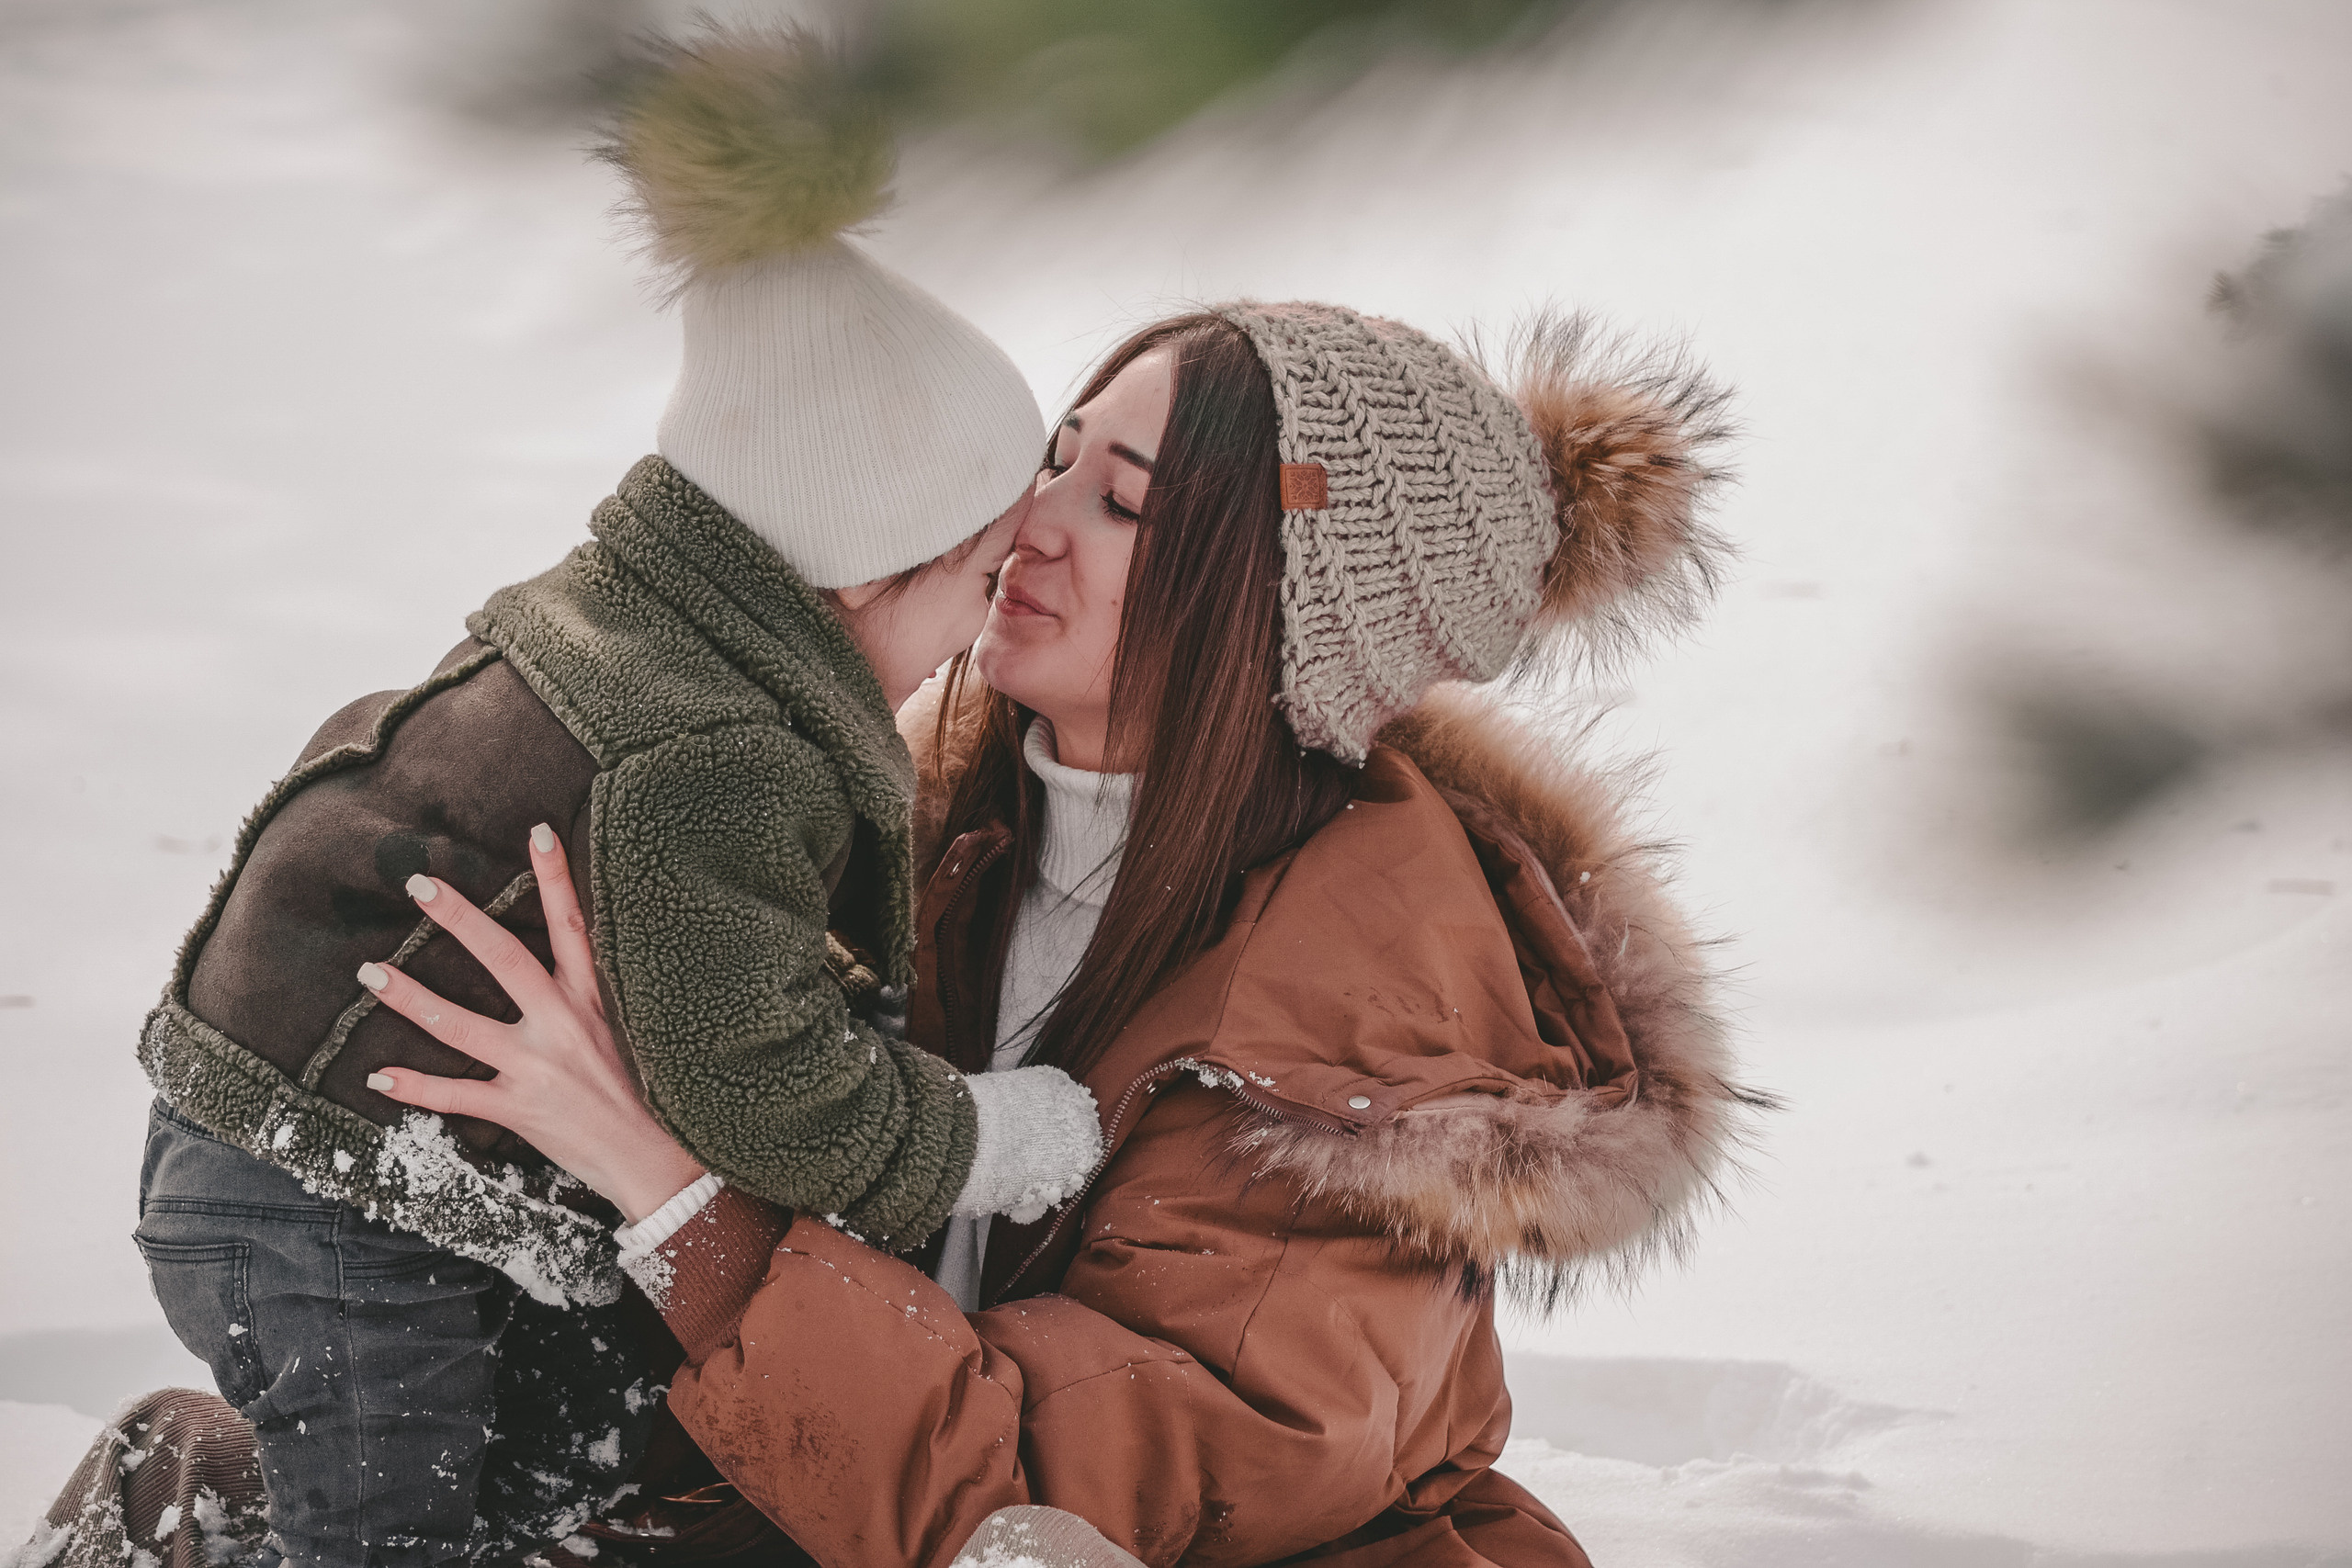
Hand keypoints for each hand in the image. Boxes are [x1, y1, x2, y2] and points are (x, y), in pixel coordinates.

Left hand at [359, 825, 707, 1224]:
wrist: (661, 1164)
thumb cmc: (653, 1097)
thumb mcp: (635, 1033)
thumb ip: (599, 999)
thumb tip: (572, 966)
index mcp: (597, 1000)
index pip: (574, 925)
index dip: (556, 877)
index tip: (537, 832)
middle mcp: (565, 1024)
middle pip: (505, 957)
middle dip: (460, 919)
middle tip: (421, 886)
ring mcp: (539, 1067)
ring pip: (461, 1025)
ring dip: (411, 998)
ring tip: (372, 973)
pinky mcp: (522, 1109)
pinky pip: (457, 1095)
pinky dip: (415, 1088)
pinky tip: (379, 1077)